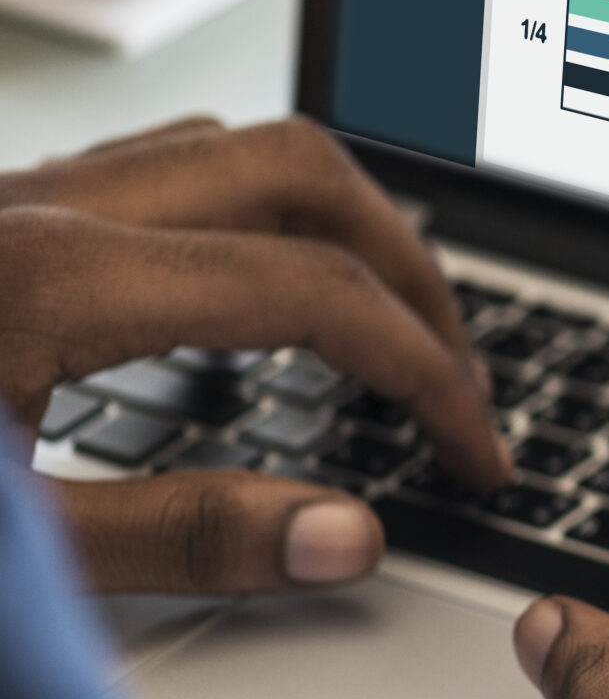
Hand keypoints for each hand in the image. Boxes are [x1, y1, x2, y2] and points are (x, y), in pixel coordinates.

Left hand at [0, 116, 511, 593]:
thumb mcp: (10, 547)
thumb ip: (178, 538)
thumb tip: (347, 535)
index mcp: (49, 276)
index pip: (312, 291)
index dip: (423, 376)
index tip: (472, 453)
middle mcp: (35, 204)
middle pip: (301, 174)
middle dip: (411, 275)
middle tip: (456, 380)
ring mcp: (9, 196)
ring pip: (230, 152)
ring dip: (337, 232)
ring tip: (383, 334)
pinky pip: (157, 177)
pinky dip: (250, 228)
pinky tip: (253, 315)